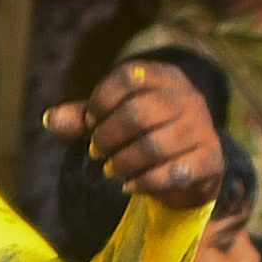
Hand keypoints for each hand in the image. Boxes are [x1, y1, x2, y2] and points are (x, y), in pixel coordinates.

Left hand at [42, 61, 222, 208]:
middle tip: (96, 152)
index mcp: (164, 77)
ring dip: (122, 162)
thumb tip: (49, 119)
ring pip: (154, 146)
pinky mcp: (211, 160)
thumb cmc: (143, 134)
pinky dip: (144, 182)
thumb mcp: (112, 119)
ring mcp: (203, 129)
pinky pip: (174, 173)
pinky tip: (129, 185)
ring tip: (110, 169)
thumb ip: (83, 118)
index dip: (100, 101)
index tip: (90, 122)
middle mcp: (188, 98)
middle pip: (138, 113)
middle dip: (107, 137)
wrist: (189, 167)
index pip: (128, 76)